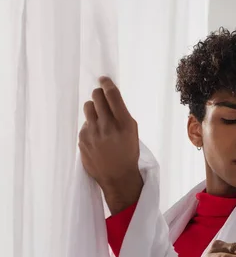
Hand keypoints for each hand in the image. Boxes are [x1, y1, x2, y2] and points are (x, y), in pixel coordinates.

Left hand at [79, 77, 142, 213]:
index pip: (112, 94)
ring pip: (88, 107)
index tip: (103, 79)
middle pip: (97, 96)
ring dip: (93, 108)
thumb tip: (109, 97)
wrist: (117, 176)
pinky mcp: (82, 139)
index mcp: (124, 122)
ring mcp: (93, 132)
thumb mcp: (132, 132)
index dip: (107, 83)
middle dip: (99, 94)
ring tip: (99, 118)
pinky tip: (97, 136)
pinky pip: (84, 123)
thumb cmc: (128, 152)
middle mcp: (107, 125)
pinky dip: (90, 126)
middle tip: (101, 97)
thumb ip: (122, 114)